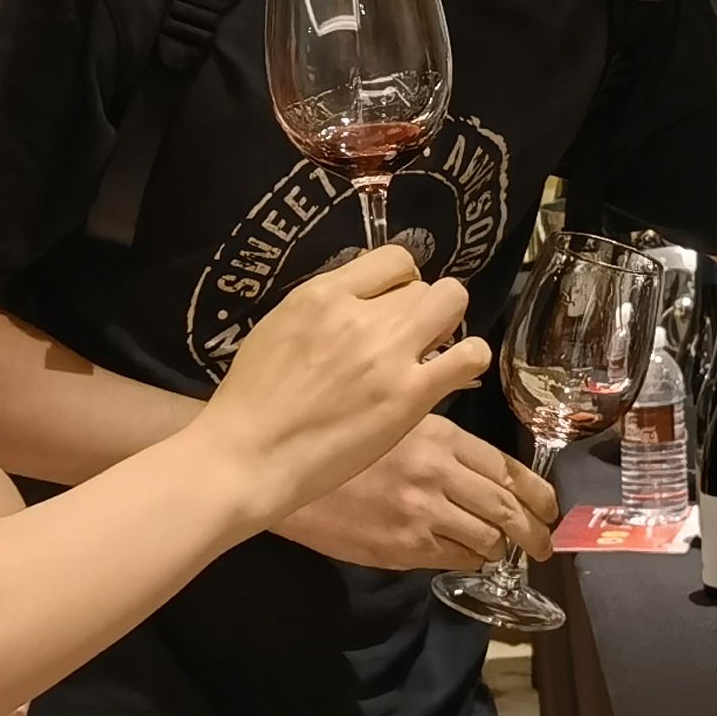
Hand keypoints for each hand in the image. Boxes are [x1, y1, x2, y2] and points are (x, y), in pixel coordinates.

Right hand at [200, 242, 488, 533]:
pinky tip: (450, 376)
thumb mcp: (279, 327)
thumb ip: (324, 308)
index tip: (390, 307)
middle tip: (408, 340)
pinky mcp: (409, 395)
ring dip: (446, 326)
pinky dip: (469, 360)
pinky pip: (470, 356)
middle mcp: (358, 314)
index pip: (394, 259)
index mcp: (322, 294)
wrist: (247, 456)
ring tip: (429, 355)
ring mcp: (387, 354)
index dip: (400, 282)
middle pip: (423, 285)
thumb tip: (362, 300)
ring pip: (451, 304)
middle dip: (421, 308)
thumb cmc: (252, 400)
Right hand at [274, 412, 556, 570]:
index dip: (540, 495)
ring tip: (502, 551)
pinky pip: (456, 560)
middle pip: (508, 508)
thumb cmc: (345, 446)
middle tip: (544, 545)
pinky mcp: (403, 547)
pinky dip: (469, 560)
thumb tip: (486, 470)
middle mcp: (440, 473)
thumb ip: (444, 443)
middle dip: (535, 532)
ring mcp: (423, 513)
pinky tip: (466, 556)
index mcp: (442, 437)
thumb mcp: (399, 424)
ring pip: (488, 539)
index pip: (510, 470)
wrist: (291, 477)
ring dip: (500, 548)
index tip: (551, 509)